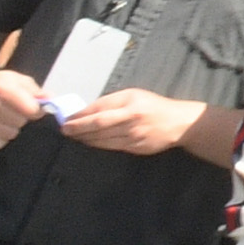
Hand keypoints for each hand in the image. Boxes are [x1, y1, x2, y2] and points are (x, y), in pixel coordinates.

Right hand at [0, 65, 45, 150]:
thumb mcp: (17, 80)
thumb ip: (35, 90)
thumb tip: (50, 100)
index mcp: (0, 87)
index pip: (31, 109)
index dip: (35, 110)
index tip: (31, 108)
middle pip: (21, 122)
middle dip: (21, 117)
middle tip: (11, 111)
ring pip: (12, 134)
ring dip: (11, 128)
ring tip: (1, 118)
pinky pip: (0, 144)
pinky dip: (0, 138)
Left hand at [61, 86, 205, 153]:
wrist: (178, 123)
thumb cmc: (153, 106)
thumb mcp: (134, 96)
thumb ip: (113, 102)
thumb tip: (88, 111)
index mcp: (130, 102)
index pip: (100, 109)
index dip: (82, 114)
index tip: (69, 118)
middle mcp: (131, 118)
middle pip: (98, 125)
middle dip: (78, 128)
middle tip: (65, 130)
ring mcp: (133, 135)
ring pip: (103, 139)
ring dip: (86, 138)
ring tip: (74, 136)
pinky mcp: (135, 148)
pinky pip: (112, 146)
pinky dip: (99, 144)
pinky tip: (91, 142)